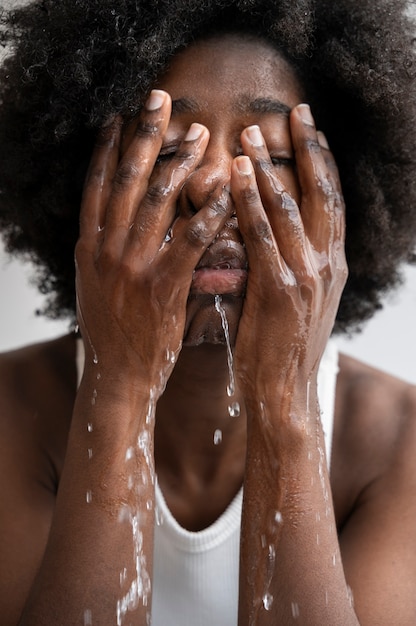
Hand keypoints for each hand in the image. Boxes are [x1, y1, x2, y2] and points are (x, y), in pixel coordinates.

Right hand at [75, 89, 231, 391]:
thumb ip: (103, 249)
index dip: (107, 146)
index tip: (121, 115)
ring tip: (200, 134)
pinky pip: (188, 240)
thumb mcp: (95, 284)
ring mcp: (131, 267)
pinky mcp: (161, 286)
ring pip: (156, 201)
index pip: (95, 184)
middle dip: (144, 135)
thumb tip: (112, 219)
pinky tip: (226, 191)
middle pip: (125, 180)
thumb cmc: (111, 331)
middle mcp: (105, 249)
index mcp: (88, 246)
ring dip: (180, 162)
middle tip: (160, 99)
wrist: (118, 375)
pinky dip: (208, 213)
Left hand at [231, 104, 346, 394]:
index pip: (334, 203)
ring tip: (253, 133)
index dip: (325, 163)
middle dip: (310, 150)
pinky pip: (264, 236)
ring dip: (272, 166)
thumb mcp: (299, 301)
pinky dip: (252, 202)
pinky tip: (239, 175)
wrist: (284, 393)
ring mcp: (307, 277)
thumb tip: (277, 235)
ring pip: (293, 208)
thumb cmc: (283, 348)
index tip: (314, 130)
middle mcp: (328, 265)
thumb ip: (294, 265)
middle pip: (323, 194)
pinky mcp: (280, 291)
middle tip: (296, 112)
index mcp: (333, 266)